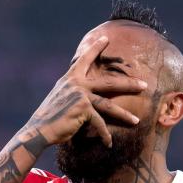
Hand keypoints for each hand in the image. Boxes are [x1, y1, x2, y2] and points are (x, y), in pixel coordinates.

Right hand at [23, 36, 146, 147]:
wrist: (38, 130)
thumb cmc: (49, 118)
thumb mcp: (60, 98)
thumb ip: (72, 92)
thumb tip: (85, 95)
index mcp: (69, 79)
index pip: (84, 60)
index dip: (95, 48)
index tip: (105, 38)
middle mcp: (75, 84)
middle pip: (108, 82)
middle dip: (128, 84)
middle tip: (144, 84)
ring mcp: (80, 95)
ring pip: (108, 104)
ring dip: (123, 114)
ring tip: (136, 120)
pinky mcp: (83, 109)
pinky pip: (99, 123)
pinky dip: (104, 135)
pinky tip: (108, 144)